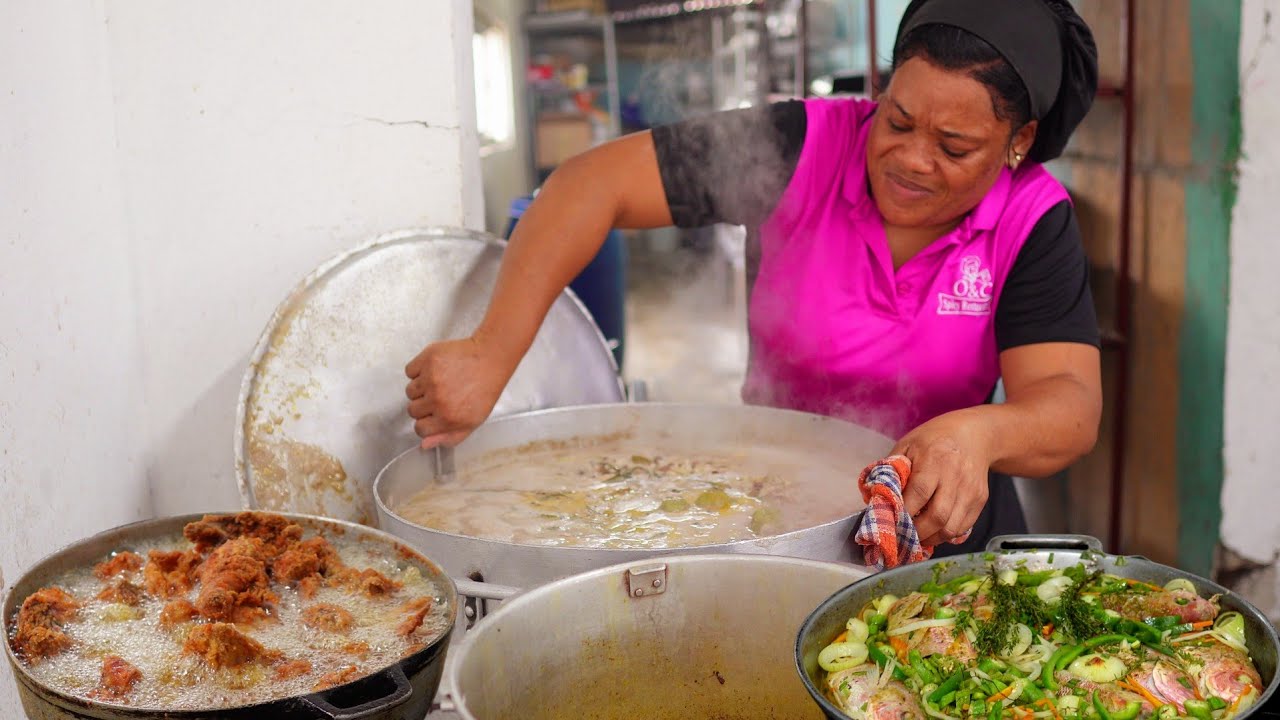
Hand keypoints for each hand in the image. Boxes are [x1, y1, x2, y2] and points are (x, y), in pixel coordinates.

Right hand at [404, 336, 513, 447]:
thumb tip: (425, 444)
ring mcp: (430, 379)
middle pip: (413, 410)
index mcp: (448, 418)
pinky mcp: (427, 360)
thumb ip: (449, 437)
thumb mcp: (473, 421)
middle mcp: (437, 400)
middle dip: (424, 405)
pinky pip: (410, 371)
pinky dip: (418, 370)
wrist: (490, 359)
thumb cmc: (484, 389)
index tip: (433, 415)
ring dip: (421, 387)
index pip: (420, 429)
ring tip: (440, 381)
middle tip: (441, 395)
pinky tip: (435, 369)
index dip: (427, 422)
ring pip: (410, 391)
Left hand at [891, 410, 994, 546]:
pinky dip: (946, 535)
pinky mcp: (980, 500)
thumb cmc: (934, 439)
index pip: (918, 493)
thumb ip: (892, 470)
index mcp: (935, 460)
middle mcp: (955, 477)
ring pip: (951, 528)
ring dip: (931, 539)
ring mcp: (971, 490)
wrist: (973, 435)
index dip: (903, 513)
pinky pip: (963, 527)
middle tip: (902, 536)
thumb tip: (877, 498)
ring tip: (916, 537)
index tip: (889, 523)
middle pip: (937, 517)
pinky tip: (933, 531)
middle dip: (916, 533)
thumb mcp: (907, 445)